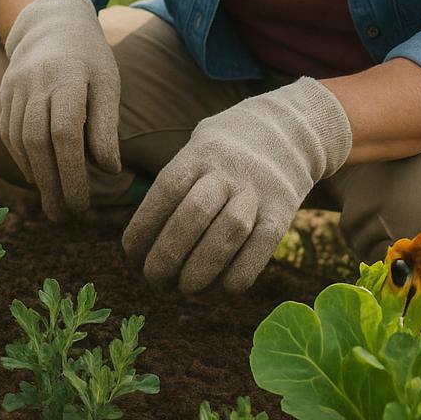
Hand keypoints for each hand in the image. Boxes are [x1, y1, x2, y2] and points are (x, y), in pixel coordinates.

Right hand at [0, 0, 120, 219]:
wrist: (49, 21)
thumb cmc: (88, 57)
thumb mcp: (107, 83)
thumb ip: (106, 125)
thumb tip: (109, 170)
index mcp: (66, 77)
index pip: (64, 134)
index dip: (72, 172)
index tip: (84, 203)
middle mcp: (34, 83)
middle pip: (37, 143)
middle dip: (52, 184)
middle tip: (66, 216)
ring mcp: (13, 88)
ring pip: (19, 141)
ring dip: (36, 177)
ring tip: (54, 205)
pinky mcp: (3, 95)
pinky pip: (8, 134)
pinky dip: (22, 160)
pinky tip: (39, 178)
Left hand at [122, 78, 351, 294]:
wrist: (290, 130)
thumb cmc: (226, 151)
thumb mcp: (197, 145)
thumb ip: (173, 183)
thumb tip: (141, 239)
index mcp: (200, 153)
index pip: (166, 189)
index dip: (144, 226)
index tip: (130, 255)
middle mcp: (228, 171)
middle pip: (194, 214)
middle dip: (167, 255)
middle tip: (153, 279)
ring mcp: (258, 191)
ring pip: (228, 233)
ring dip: (201, 269)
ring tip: (185, 289)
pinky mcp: (283, 212)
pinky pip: (261, 248)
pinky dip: (239, 275)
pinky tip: (221, 289)